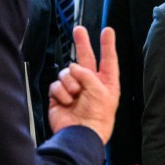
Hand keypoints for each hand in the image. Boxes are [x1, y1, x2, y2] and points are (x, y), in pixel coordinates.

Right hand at [48, 26, 119, 143]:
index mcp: (106, 82)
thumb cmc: (97, 117)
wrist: (81, 134)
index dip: (108, 44)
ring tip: (75, 95)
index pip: (108, 59)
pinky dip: (61, 91)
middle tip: (79, 30)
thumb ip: (87, 74)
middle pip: (85, 57)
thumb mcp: (100, 90)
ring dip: (70, 82)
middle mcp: (90, 83)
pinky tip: (66, 101)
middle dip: (82, 43)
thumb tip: (72, 68)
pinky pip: (56, 84)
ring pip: (67, 72)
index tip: (107, 31)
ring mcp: (74, 89)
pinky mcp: (59, 96)